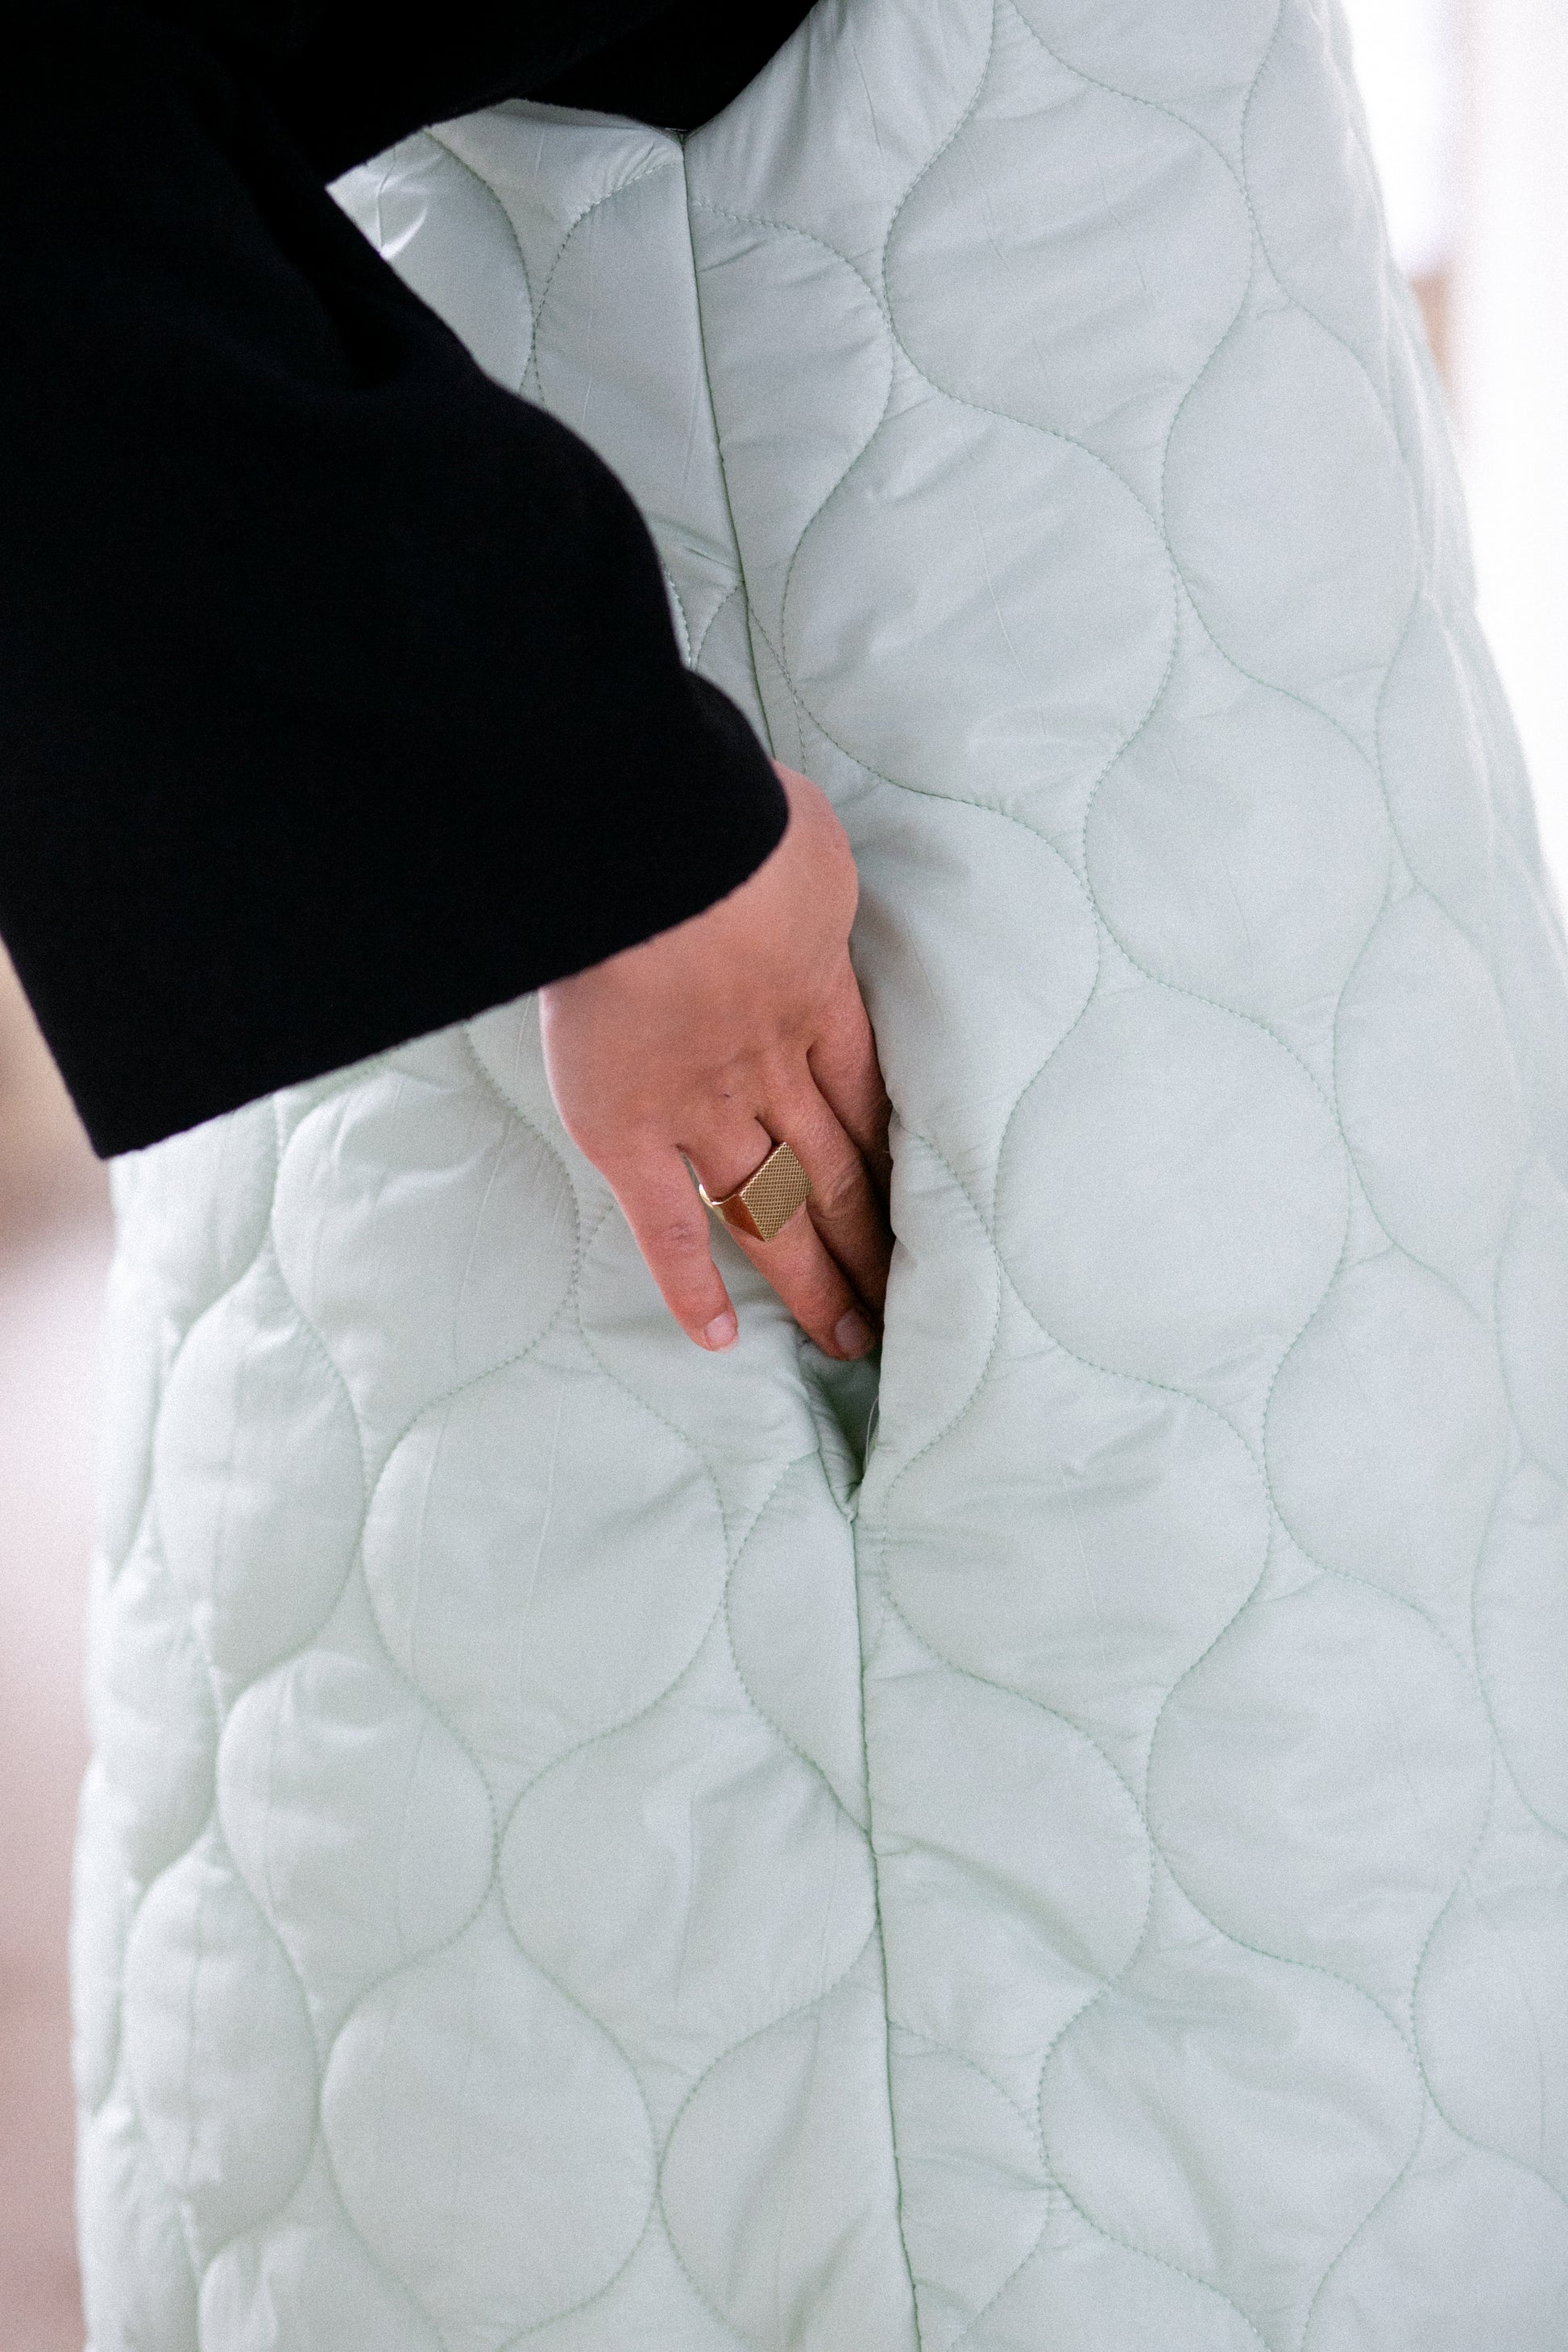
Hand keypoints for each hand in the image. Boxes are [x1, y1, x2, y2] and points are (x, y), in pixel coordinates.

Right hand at [539, 763, 891, 1356]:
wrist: (654, 850)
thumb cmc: (723, 820)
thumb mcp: (794, 834)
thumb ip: (797, 860)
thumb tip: (790, 844)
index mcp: (815, 997)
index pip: (867, 1098)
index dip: (896, 1155)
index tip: (925, 1201)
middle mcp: (772, 1069)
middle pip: (838, 1172)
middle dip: (872, 1242)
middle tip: (902, 1301)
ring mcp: (704, 1109)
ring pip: (775, 1213)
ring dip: (812, 1278)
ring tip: (847, 1337)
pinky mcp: (634, 1134)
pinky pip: (669, 1228)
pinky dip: (690, 1288)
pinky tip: (719, 1341)